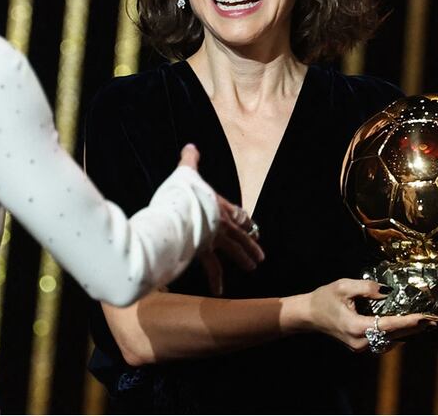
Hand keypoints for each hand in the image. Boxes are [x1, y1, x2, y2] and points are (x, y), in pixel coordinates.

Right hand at [177, 145, 265, 294]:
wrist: (177, 209)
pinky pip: (213, 267)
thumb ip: (190, 160)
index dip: (244, 221)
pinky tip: (220, 291)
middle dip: (250, 244)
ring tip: (252, 268)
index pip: (237, 214)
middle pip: (241, 234)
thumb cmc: (181, 191)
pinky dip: (216, 279)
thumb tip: (190, 146)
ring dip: (244, 258)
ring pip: (234, 249)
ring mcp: (215, 238)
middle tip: (260, 255)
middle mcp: (221, 222)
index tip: (251, 227)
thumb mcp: (186, 172)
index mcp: (219, 205)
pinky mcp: (205, 250)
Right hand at [293, 278, 431, 351]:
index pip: (390, 325)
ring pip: (391, 340)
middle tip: (435, 319)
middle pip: (395, 335)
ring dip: (407, 331)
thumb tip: (388, 291)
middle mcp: (362, 342)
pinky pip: (384, 340)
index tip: (427, 317)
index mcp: (356, 328)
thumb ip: (367, 288)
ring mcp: (362, 347)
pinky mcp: (362, 347)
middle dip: (414, 327)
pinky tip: (405, 324)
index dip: (410, 321)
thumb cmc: (324, 298)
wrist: (309, 315)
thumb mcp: (344, 286)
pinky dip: (396, 333)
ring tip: (424, 320)